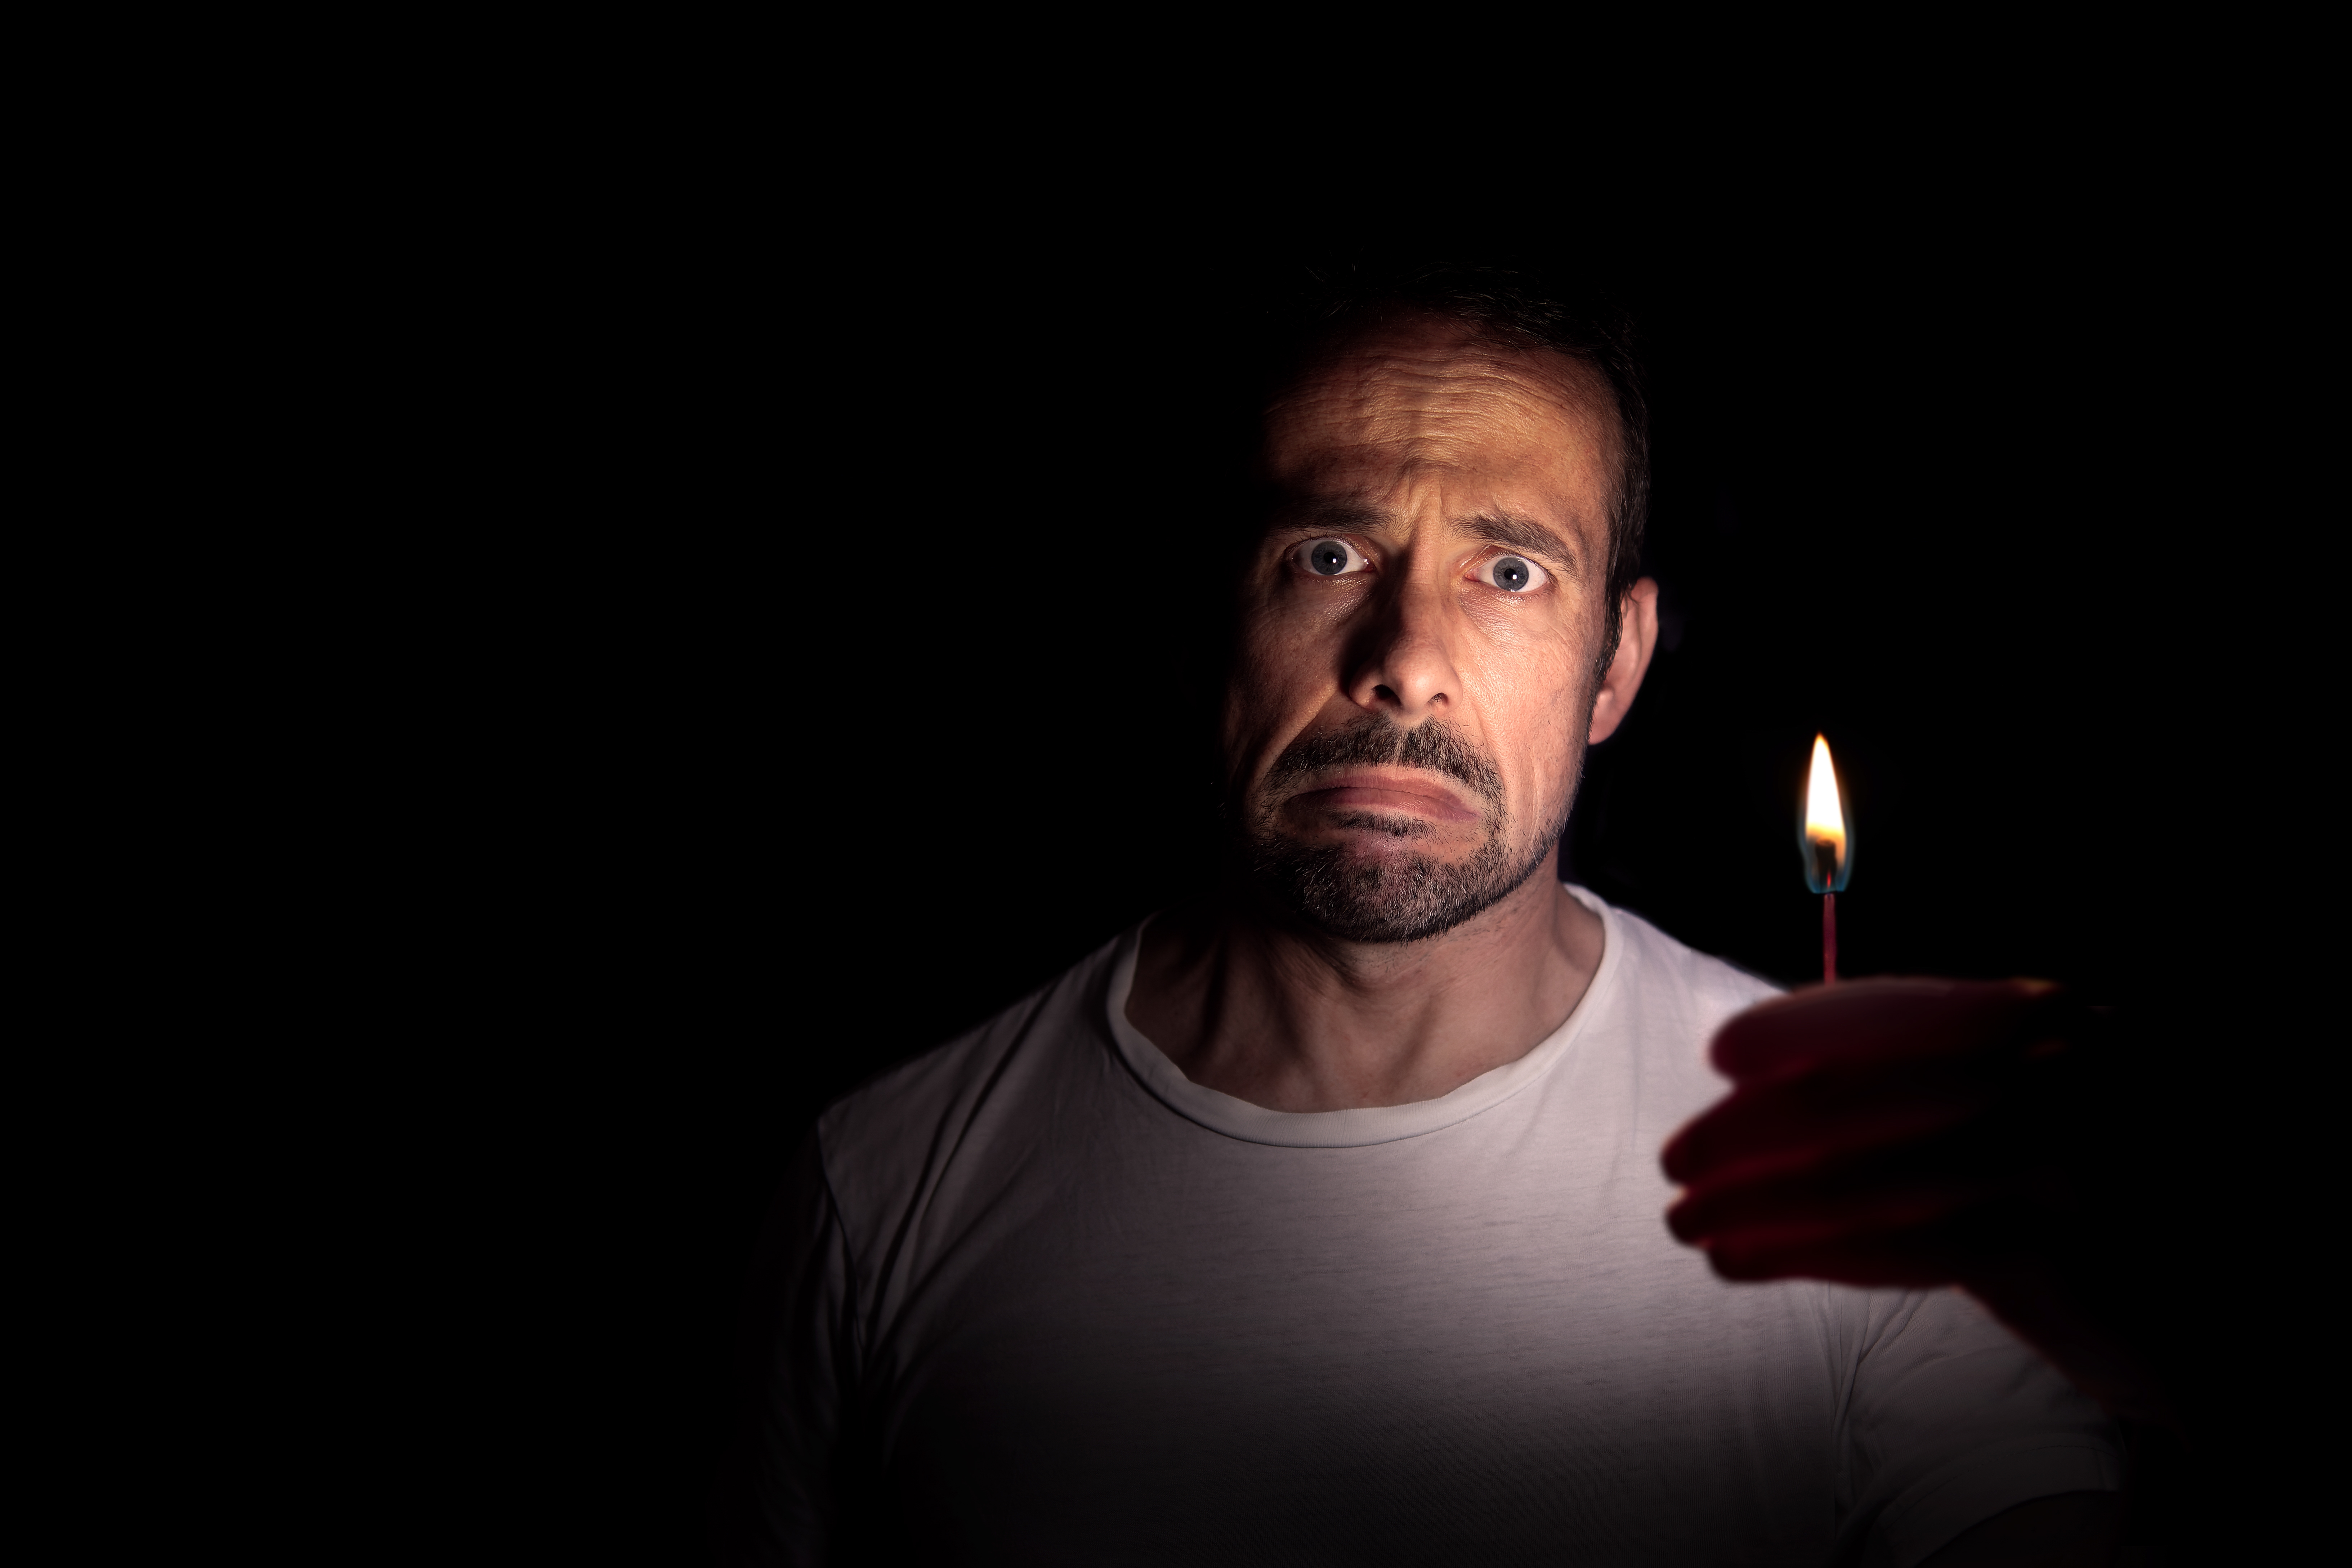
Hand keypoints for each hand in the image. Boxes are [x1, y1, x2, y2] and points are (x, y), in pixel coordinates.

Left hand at [1661, 979, 2175, 1428]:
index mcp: (2055, 1020)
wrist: (2213, 1302)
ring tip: (1690, 1223)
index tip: (1722, 1055)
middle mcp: (2063, 1076)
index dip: (1804, 1030)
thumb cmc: (2108, 1190)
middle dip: (1747, 1134)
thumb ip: (1942, 1078)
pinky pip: (1903, 1245)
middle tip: (1676, 1163)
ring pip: (1864, 1178)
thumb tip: (1787, 1080)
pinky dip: (1812, 1252)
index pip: (1902, 1012)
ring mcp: (2064, 1164)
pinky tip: (1747, 1259)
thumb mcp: (2042, 1104)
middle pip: (1861, 1099)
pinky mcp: (2056, 1254)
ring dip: (1757, 1202)